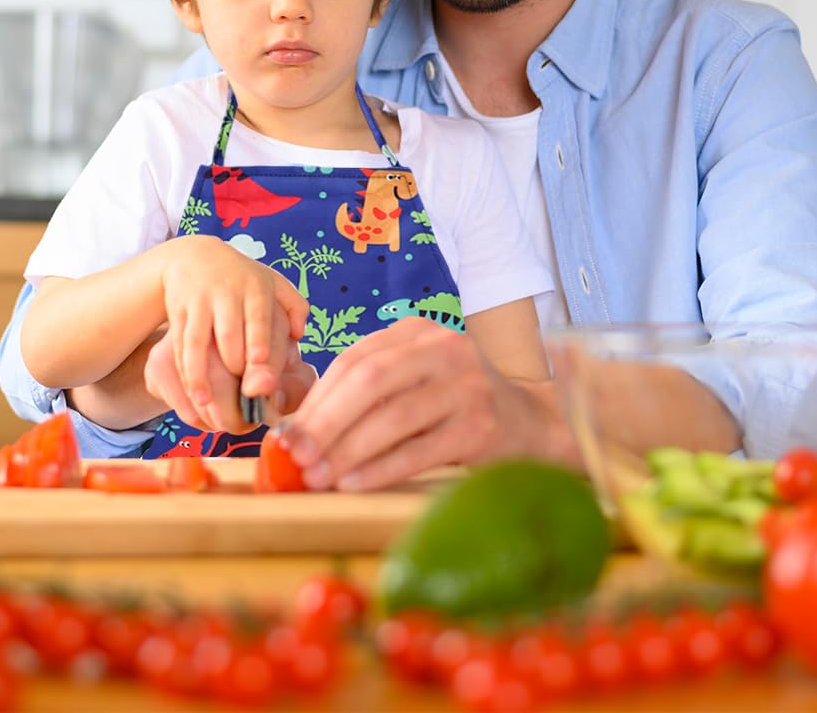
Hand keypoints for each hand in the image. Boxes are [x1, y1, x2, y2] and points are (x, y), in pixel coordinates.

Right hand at [160, 235, 307, 412]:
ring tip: (206, 401)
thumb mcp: (274, 281)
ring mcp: (200, 303)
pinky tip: (192, 391)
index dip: (258, 339)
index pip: (257, 315)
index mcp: (255, 288)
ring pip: (197, 341)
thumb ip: (295, 306)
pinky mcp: (179, 311)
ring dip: (199, 373)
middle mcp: (226, 294)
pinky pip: (180, 344)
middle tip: (242, 394)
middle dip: (233, 363)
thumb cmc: (245, 278)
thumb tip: (299, 335)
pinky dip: (184, 369)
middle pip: (228, 333)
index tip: (260, 361)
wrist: (195, 256)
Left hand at [280, 318, 549, 490]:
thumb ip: (367, 396)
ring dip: (347, 450)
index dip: (315, 398)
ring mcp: (467, 385)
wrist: (532, 424)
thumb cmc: (456, 407)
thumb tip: (297, 431)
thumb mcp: (415, 383)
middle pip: (369, 381)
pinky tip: (354, 484)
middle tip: (294, 457)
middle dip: (325, 422)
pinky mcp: (482, 425)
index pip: (354, 359)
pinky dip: (382, 468)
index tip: (284, 434)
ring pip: (393, 416)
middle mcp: (444, 348)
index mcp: (418, 332)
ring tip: (317, 477)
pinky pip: (420, 449)